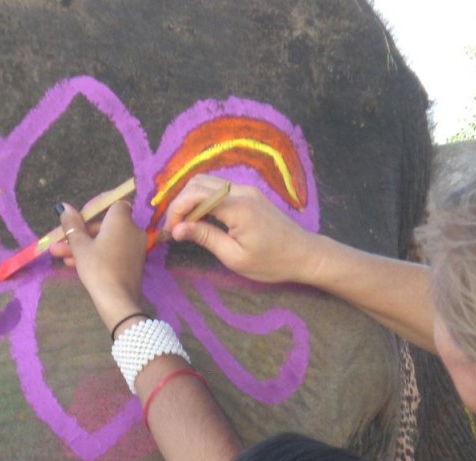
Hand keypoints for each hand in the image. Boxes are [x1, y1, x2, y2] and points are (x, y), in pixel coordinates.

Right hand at [52, 200, 147, 332]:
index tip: (79, 218)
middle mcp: (133, 231)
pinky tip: (74, 264)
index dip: (96, 208)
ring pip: (106, 241)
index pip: (114, 204)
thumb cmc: (98, 267)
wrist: (118, 300)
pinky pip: (113, 253)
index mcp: (122, 220)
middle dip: (80, 233)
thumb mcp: (80, 245)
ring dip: (83, 247)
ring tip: (59, 256)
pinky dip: (96, 255)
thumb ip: (72, 224)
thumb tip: (64, 206)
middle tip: (60, 243)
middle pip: (105, 225)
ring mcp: (135, 248)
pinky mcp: (133, 263)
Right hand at [165, 174, 322, 284]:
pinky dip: (204, 199)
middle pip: (198, 183)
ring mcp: (247, 189)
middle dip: (180, 203)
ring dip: (191, 199)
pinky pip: (219, 189)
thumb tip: (177, 229)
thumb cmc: (272, 262)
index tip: (171, 232)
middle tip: (175, 228)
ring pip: (207, 182)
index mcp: (238, 207)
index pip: (195, 195)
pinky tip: (202, 219)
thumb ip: (206, 238)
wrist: (304, 254)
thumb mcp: (234, 257)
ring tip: (186, 224)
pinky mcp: (250, 194)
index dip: (177, 210)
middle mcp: (242, 191)